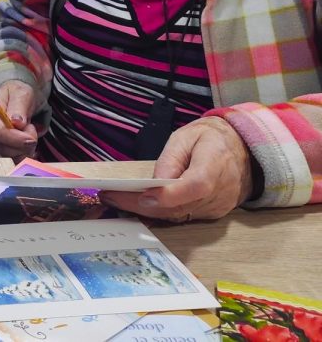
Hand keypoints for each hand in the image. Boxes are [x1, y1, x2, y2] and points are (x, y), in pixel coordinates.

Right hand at [0, 80, 38, 158]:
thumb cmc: (16, 93)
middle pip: (1, 146)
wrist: (14, 96)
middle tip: (32, 128)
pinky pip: (12, 159)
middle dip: (23, 143)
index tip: (31, 139)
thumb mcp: (21, 93)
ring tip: (27, 130)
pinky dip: (24, 155)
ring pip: (8, 155)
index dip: (13, 138)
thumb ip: (19, 107)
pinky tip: (28, 144)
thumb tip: (17, 122)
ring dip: (25, 148)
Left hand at [101, 116, 254, 221]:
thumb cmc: (210, 139)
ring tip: (116, 200)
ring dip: (146, 211)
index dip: (170, 195)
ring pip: (179, 216)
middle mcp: (220, 191)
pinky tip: (138, 205)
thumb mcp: (186, 136)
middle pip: (181, 207)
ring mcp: (218, 206)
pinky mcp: (213, 214)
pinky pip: (185, 216)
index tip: (143, 197)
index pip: (195, 185)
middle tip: (111, 198)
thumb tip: (154, 184)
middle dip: (142, 206)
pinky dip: (161, 212)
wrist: (243, 151)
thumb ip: (170, 159)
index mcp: (215, 164)